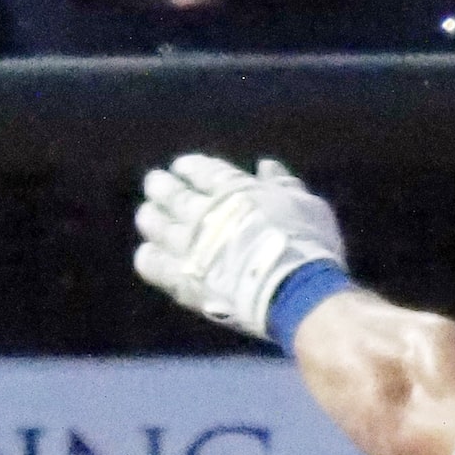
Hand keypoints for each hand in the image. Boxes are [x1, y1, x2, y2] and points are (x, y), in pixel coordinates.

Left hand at [133, 154, 344, 341]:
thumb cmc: (307, 244)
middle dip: (161, 185)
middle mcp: (203, 213)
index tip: (181, 167)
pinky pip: (152, 263)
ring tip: (147, 213)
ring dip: (150, 216)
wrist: (291, 288)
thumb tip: (265, 165)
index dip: (189, 167)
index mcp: (233, 190)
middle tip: (155, 183)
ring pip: (155, 225)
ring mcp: (188, 246)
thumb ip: (282, 183)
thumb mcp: (306, 205)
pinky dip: (148, 256)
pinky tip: (149, 252)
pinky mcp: (181, 278)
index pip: (202, 171)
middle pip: (171, 193)